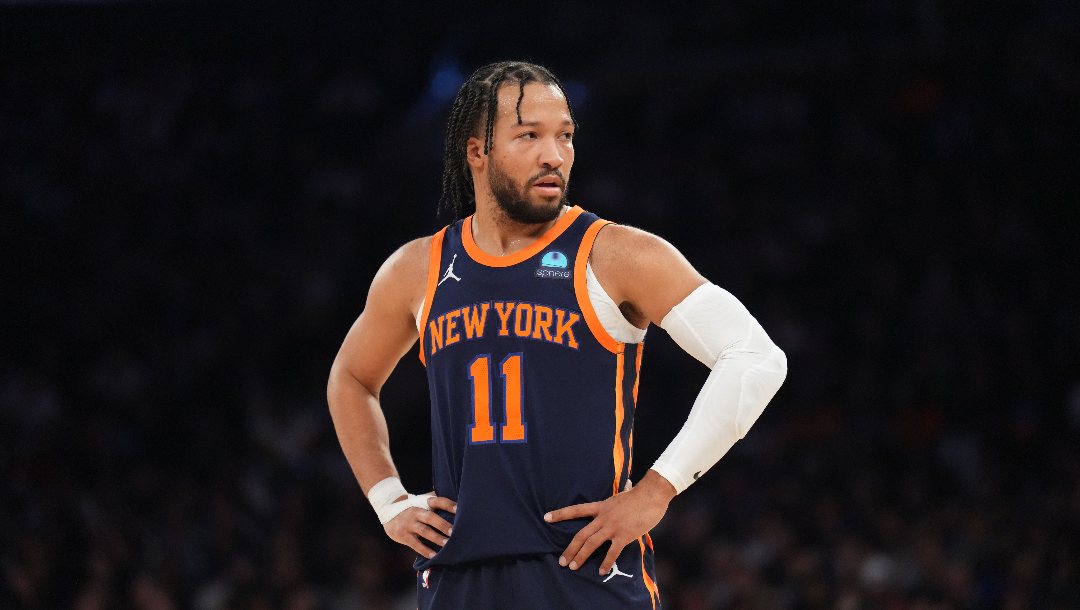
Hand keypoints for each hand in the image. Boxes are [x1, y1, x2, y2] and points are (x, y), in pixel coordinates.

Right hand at [383, 493, 456, 558]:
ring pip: (424, 531)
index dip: (448, 505)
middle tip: (454, 532)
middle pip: (431, 518)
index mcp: (423, 502)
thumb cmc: (412, 506)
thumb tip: (458, 499)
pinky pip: (415, 544)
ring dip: (436, 538)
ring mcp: (409, 523)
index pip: (438, 501)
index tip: (460, 510)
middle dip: (443, 525)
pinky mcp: (403, 535)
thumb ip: (436, 501)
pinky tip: (434, 556)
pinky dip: (425, 550)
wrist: (388, 509)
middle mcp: (416, 511)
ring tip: (447, 544)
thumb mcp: (422, 500)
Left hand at [544, 470, 675, 575]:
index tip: (546, 517)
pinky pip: (612, 552)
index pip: (576, 510)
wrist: (652, 495)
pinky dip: (606, 563)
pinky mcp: (624, 535)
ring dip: (581, 557)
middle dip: (570, 549)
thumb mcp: (624, 493)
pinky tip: (601, 571)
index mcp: (601, 506)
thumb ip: (621, 493)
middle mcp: (603, 517)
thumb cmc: (640, 495)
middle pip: (581, 534)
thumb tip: (627, 484)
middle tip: (562, 561)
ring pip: (591, 544)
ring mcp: (613, 527)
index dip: (560, 514)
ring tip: (573, 567)